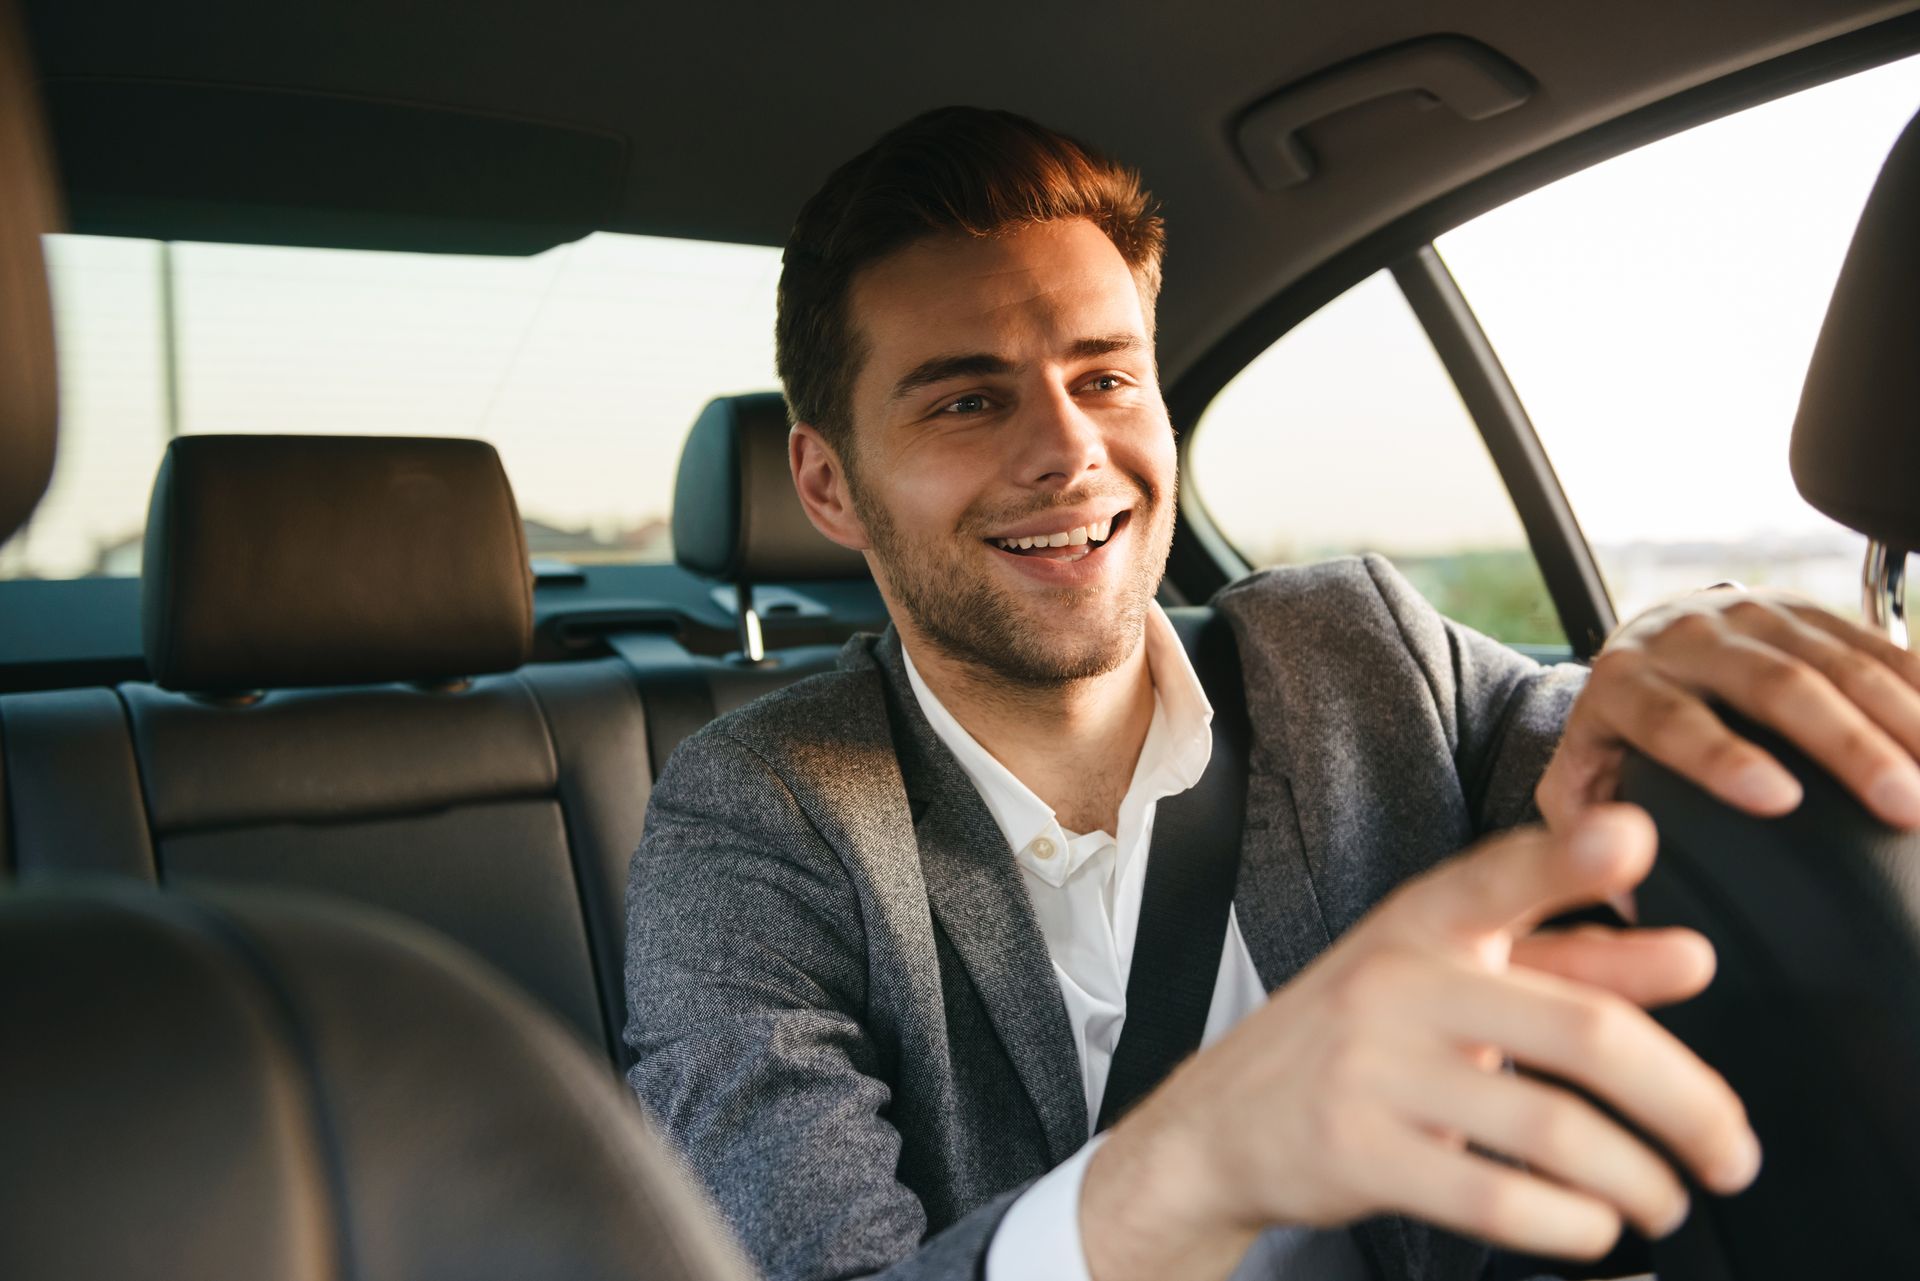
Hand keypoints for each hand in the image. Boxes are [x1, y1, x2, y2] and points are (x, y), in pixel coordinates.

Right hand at [1080, 807, 1757, 1280]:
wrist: (1219, 1121)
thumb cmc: (1359, 1041)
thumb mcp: (1449, 978)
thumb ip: (1571, 963)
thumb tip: (1692, 957)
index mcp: (1424, 923)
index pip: (1502, 877)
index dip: (1568, 855)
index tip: (1633, 838)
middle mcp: (1397, 981)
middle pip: (1580, 1032)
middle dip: (1686, 1104)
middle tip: (1731, 1153)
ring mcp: (1371, 1068)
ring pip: (1553, 1129)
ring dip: (1641, 1180)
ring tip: (1667, 1199)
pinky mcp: (1357, 1151)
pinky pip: (1497, 1197)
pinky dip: (1571, 1223)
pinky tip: (1592, 1223)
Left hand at [1538, 589, 1919, 831]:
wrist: (1642, 640)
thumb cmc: (1614, 735)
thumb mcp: (1579, 780)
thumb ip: (1586, 833)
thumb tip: (1622, 901)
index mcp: (1624, 682)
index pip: (1673, 719)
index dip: (1721, 757)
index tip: (1777, 800)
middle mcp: (1690, 639)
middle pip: (1776, 685)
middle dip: (1847, 746)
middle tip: (1903, 806)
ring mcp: (1756, 618)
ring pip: (1839, 661)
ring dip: (1904, 720)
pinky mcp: (1810, 613)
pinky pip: (1877, 645)